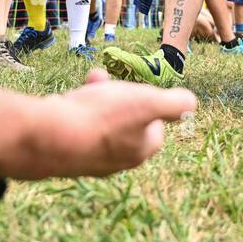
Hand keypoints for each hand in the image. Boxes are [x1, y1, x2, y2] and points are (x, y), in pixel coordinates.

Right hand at [6, 69, 196, 178]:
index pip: (156, 129)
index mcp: (141, 150)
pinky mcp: (66, 154)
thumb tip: (190, 104)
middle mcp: (117, 161)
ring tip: (91, 80)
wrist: (51, 136)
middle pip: (127, 124)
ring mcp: (89, 160)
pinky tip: (69, 99)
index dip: (149, 105)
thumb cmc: (102, 118)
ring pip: (101, 124)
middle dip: (120, 97)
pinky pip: (78, 129)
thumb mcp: (148, 102)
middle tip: (109, 81)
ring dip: (99, 98)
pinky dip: (77, 110)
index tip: (137, 90)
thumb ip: (174, 104)